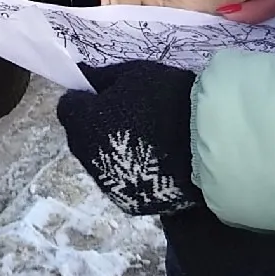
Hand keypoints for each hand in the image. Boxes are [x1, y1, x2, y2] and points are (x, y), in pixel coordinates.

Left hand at [57, 58, 203, 216]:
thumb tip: (81, 73)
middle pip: (80, 136)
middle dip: (96, 124)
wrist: (206, 147)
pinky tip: (155, 161)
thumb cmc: (166, 101)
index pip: (68, 107)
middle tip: (130, 114)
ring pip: (99, 161)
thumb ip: (102, 76)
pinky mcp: (128, 202)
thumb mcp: (134, 75)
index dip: (85, 98)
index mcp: (82, 122)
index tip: (109, 94)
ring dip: (111, 149)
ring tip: (147, 139)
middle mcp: (86, 156)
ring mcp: (106, 184)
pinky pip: (120, 181)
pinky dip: (130, 170)